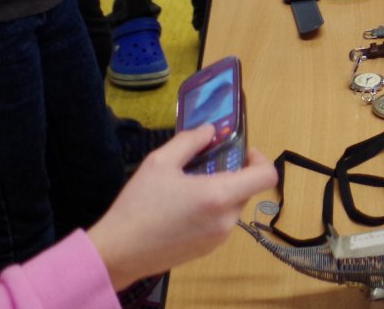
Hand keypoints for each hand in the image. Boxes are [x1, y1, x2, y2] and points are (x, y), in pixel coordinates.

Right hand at [85, 124, 276, 291]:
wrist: (117, 253)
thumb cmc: (138, 205)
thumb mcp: (159, 162)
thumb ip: (190, 141)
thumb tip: (210, 130)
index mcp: (219, 196)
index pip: (266, 176)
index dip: (260, 159)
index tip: (241, 152)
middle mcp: (226, 220)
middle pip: (247, 190)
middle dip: (233, 175)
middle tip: (205, 166)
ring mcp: (218, 239)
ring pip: (232, 208)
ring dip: (220, 194)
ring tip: (188, 189)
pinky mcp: (207, 251)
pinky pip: (220, 224)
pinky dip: (210, 212)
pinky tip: (181, 211)